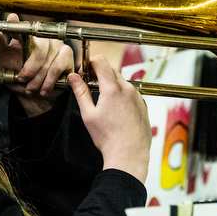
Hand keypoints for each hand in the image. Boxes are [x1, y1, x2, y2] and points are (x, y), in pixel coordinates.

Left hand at [0, 14, 75, 117]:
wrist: (35, 92)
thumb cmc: (20, 74)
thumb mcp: (4, 60)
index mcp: (28, 36)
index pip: (22, 28)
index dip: (17, 24)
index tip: (11, 19)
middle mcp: (44, 37)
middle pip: (40, 48)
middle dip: (30, 68)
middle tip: (22, 78)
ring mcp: (57, 45)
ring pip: (48, 61)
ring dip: (38, 79)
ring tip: (31, 87)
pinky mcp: (67, 55)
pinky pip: (58, 67)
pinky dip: (49, 81)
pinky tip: (44, 88)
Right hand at [70, 53, 150, 181]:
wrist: (129, 154)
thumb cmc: (108, 137)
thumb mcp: (89, 114)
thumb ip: (80, 92)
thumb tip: (73, 77)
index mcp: (113, 88)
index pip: (101, 62)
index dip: (90, 63)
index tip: (84, 72)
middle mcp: (128, 89)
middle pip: (112, 70)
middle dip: (99, 74)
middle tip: (90, 86)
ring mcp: (137, 96)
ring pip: (122, 81)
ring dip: (111, 84)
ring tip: (103, 101)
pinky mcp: (143, 104)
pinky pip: (131, 93)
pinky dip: (122, 95)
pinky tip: (116, 110)